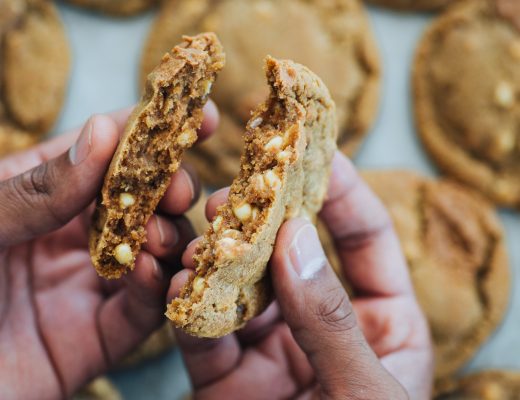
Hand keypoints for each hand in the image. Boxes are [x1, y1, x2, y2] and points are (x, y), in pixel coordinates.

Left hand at [0, 102, 217, 399]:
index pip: (107, 150)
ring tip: (158, 238)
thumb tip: (104, 132)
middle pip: (144, 199)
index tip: (200, 116)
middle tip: (179, 192)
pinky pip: (142, 311)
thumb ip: (35, 187)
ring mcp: (89, 284)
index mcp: (41, 193)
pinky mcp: (98, 337)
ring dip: (170, 238)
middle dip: (171, 188)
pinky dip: (156, 290)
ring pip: (154, 252)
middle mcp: (73, 233)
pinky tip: (150, 274)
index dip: (155, 130)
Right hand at [170, 152, 433, 399]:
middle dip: (262, 220)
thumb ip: (331, 320)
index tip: (310, 150)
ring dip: (216, 260)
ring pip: (241, 289)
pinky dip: (189, 310)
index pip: (365, 238)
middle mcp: (324, 326)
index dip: (341, 191)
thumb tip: (296, 239)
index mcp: (382, 323)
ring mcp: (274, 351)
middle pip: (293, 255)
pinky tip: (182, 287)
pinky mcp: (228, 380)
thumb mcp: (366, 390)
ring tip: (200, 242)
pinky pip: (205, 336)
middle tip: (233, 194)